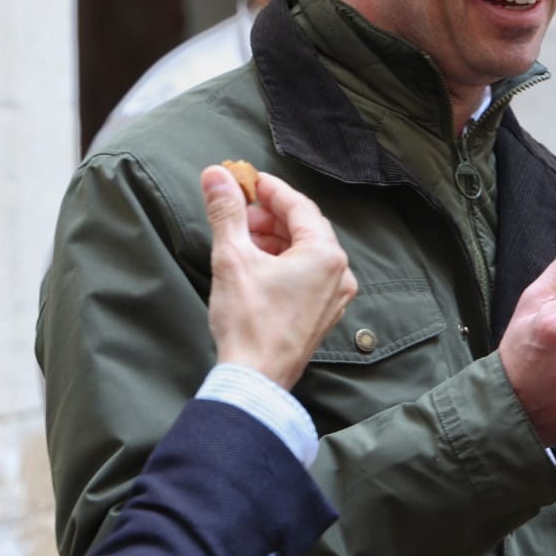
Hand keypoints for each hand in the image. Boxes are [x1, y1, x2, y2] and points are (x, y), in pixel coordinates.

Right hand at [202, 166, 356, 387]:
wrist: (255, 378)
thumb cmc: (249, 321)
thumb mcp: (232, 257)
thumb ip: (226, 212)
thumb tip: (216, 176)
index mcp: (326, 255)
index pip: (299, 206)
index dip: (270, 190)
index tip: (246, 181)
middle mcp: (339, 274)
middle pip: (305, 228)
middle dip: (270, 215)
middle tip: (239, 212)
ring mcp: (334, 297)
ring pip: (306, 252)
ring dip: (275, 239)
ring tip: (242, 239)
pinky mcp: (322, 314)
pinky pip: (307, 276)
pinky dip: (283, 263)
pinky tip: (256, 265)